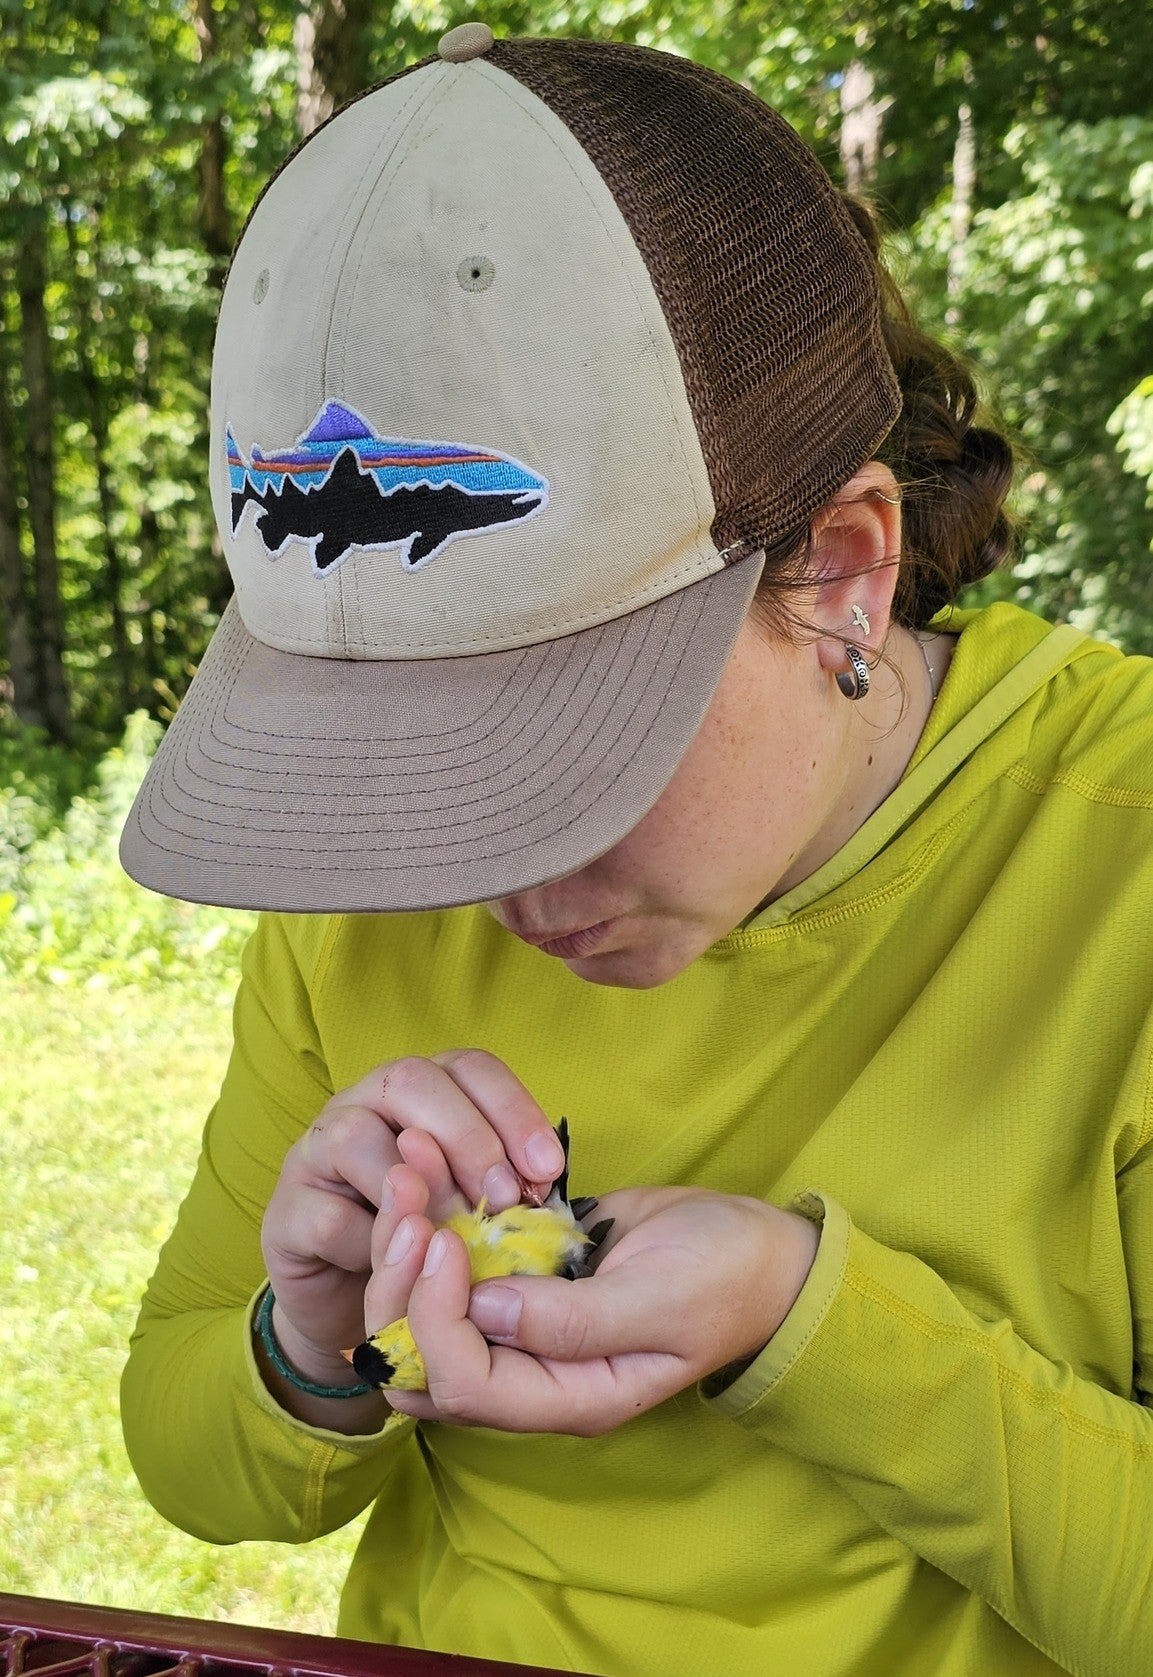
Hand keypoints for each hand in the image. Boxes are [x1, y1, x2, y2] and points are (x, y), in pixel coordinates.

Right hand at [260, 1050, 567, 1381]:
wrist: (350, 1305)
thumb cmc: (426, 1240)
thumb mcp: (474, 1207)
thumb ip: (502, 1187)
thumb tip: (542, 1191)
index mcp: (421, 1092)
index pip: (470, 1068)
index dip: (513, 1109)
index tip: (549, 1169)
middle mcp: (365, 1103)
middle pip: (412, 1081)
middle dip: (467, 1137)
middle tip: (505, 1199)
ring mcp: (317, 1152)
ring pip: (357, 1136)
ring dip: (418, 1188)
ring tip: (457, 1238)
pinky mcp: (286, 1213)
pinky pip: (327, 1216)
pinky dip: (371, 1243)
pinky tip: (403, 1268)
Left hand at [376, 1186, 820, 1434]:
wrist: (759, 1249)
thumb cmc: (725, 1278)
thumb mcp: (661, 1300)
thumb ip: (573, 1319)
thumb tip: (483, 1307)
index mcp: (569, 1398)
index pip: (465, 1385)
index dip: (436, 1318)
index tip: (444, 1240)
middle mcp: (534, 1374)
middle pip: (424, 1362)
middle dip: (398, 1286)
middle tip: (405, 1199)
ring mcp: (524, 1328)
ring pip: (427, 1315)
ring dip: (405, 1249)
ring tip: (410, 1172)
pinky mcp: (524, 1280)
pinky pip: (457, 1269)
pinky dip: (434, 1225)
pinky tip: (430, 1171)